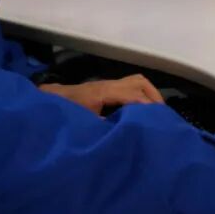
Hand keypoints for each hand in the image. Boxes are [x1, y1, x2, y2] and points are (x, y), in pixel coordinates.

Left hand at [39, 74, 164, 114]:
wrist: (53, 99)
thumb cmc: (67, 111)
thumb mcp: (84, 123)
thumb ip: (102, 126)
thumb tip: (123, 132)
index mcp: (105, 92)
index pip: (133, 94)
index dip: (147, 105)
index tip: (157, 118)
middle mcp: (110, 84)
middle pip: (139, 82)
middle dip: (154, 96)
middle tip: (161, 115)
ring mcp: (110, 84)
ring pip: (137, 80)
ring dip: (150, 93)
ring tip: (157, 111)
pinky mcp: (109, 87)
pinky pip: (131, 85)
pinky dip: (142, 93)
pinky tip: (144, 108)